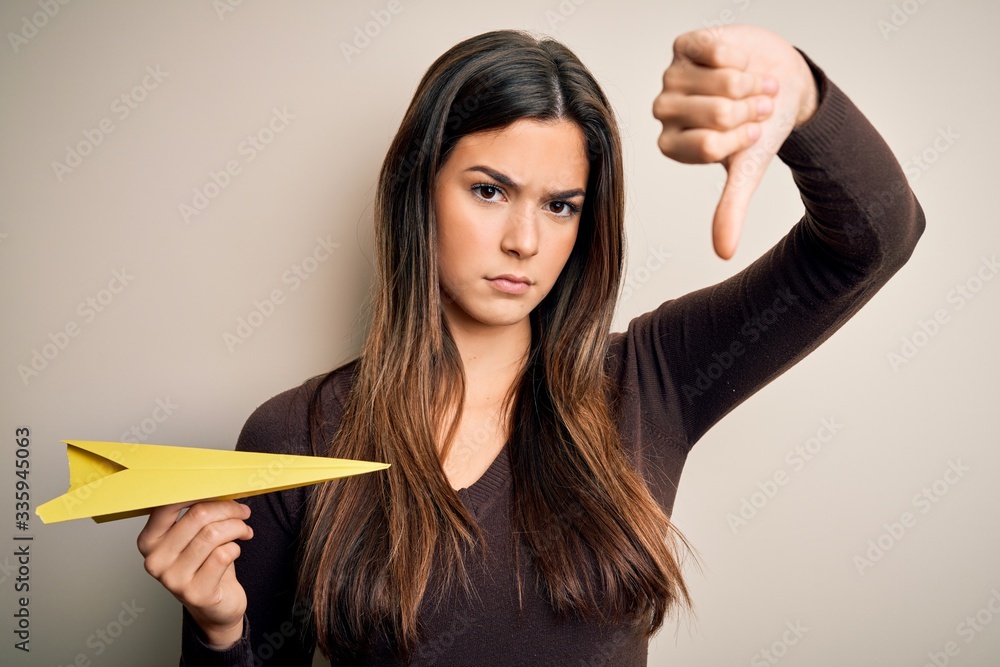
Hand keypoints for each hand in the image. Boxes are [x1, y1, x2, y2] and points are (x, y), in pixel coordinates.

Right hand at [137, 500, 252, 647]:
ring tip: (244, 529)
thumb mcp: (194, 537)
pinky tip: (236, 549)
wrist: (215, 606)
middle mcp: (155, 560)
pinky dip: (236, 547)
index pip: (168, 504)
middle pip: (198, 515)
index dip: (199, 490)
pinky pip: (224, 554)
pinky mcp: (195, 593)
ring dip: (237, 527)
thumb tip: (219, 484)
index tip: (219, 487)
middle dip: (228, 509)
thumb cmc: (205, 563)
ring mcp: (173, 579)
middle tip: (242, 512)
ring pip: (213, 534)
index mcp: (149, 540)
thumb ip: (196, 513)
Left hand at [653, 25, 818, 258]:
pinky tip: (740, 61)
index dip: (744, 137)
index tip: (755, 134)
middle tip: (760, 107)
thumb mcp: (748, 169)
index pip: (710, 145)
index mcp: (672, 145)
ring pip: (720, 81)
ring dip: (752, 84)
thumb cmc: (761, 127)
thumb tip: (724, 252)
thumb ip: (731, 207)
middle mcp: (664, 111)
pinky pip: (717, 51)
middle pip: (718, 113)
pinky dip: (741, 57)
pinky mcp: (684, 46)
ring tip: (757, 86)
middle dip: (752, 110)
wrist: (779, 81)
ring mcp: (672, 76)